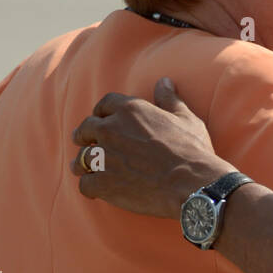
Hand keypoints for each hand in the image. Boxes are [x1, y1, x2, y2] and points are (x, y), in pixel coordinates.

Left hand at [70, 78, 232, 217]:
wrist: (190, 183)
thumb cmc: (191, 150)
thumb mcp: (185, 119)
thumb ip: (169, 99)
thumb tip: (164, 81)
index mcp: (130, 110)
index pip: (104, 104)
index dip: (102, 113)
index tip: (102, 120)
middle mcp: (111, 129)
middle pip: (85, 129)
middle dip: (84, 136)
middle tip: (87, 143)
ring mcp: (104, 157)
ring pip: (81, 158)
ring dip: (84, 163)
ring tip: (86, 169)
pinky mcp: (102, 183)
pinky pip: (85, 184)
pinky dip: (90, 187)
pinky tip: (96, 191)